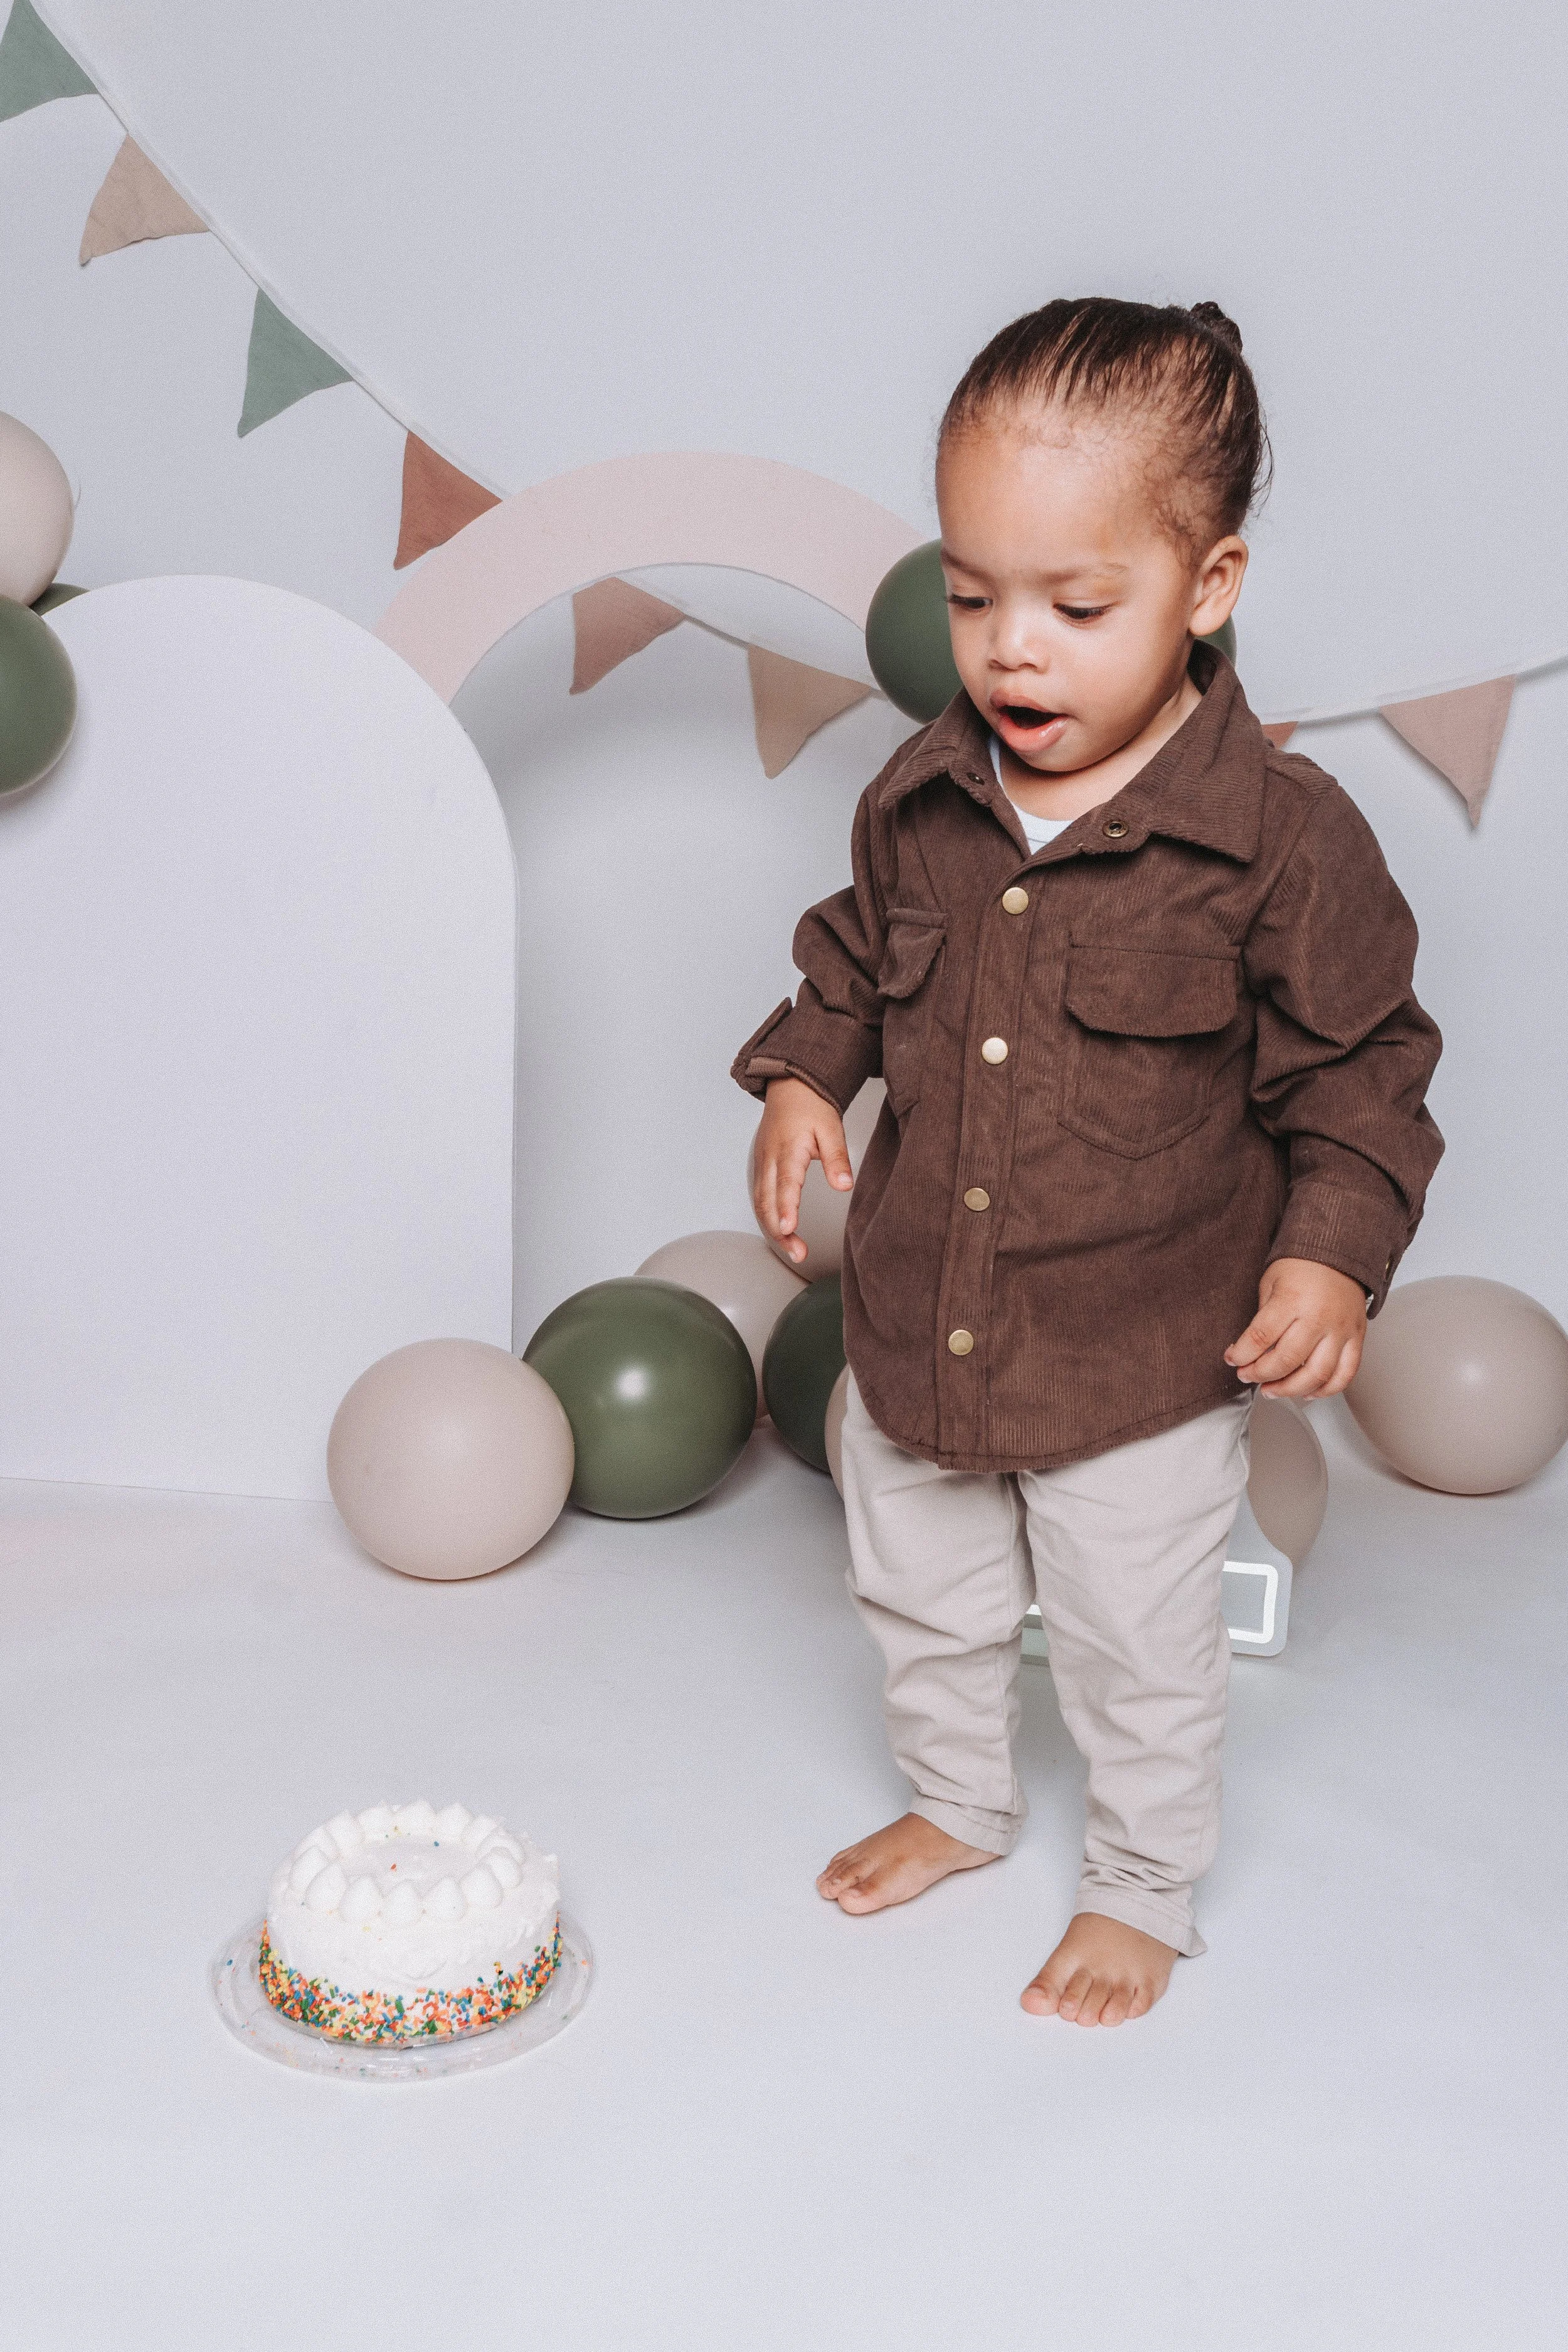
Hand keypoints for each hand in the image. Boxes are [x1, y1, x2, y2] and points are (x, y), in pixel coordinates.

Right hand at [752, 1077, 852, 1265]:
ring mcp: (762, 1163)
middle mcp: (769, 1158)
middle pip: (767, 1202)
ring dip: (774, 1229)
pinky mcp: (761, 1167)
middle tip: (798, 1253)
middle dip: (780, 1231)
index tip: (789, 1229)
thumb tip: (844, 1186)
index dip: (786, 1208)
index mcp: (788, 1148)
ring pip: (760, 1203)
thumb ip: (837, 1159)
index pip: (785, 1183)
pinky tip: (782, 1232)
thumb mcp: (832, 1128)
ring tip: (794, 1249)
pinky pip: (760, 1197)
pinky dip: (768, 1218)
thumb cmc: (811, 1107)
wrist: (791, 1087)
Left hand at [1224, 1257, 1366, 1398]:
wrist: (1338, 1254)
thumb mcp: (1271, 1284)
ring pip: (1317, 1374)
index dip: (1241, 1355)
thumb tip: (1249, 1352)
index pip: (1261, 1337)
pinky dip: (1326, 1389)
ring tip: (1271, 1390)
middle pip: (1286, 1360)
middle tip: (1247, 1376)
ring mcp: (1341, 1330)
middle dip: (1260, 1374)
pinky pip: (1346, 1373)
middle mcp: (1319, 1317)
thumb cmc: (1302, 1266)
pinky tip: (1307, 1392)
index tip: (1232, 1359)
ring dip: (1290, 1390)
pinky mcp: (1357, 1337)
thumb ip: (1262, 1318)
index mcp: (1293, 1300)